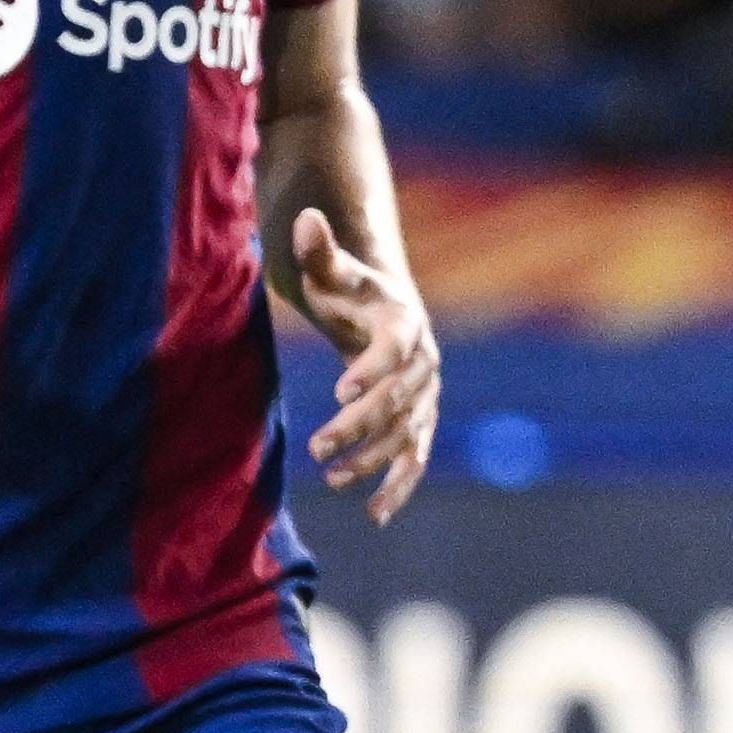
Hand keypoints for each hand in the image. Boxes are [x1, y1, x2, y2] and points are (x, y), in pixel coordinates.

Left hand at [283, 206, 439, 519]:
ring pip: (406, 433)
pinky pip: (414, 457)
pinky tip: (373, 514)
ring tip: (333, 476)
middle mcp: (424, 362)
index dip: (372, 370)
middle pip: (397, 400)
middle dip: (360, 426)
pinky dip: (398, 486)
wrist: (378, 308)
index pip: (394, 350)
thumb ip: (319, 250)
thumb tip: (306, 218)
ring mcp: (425, 396)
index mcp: (405, 323)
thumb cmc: (347, 289)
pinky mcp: (418, 422)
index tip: (340, 391)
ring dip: (373, 459)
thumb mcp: (332, 270)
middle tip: (319, 447)